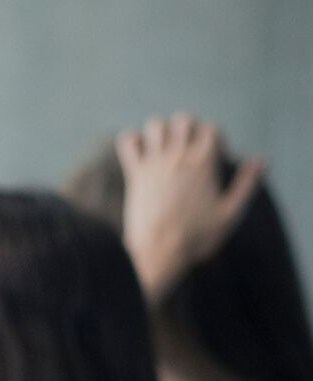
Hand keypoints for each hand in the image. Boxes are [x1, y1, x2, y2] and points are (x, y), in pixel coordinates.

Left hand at [117, 113, 265, 302]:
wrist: (160, 252)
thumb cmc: (198, 236)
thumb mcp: (231, 212)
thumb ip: (247, 183)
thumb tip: (261, 160)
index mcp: (205, 163)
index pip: (211, 128)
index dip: (216, 138)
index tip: (215, 158)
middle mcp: (179, 157)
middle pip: (184, 119)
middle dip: (189, 128)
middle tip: (190, 150)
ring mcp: (155, 164)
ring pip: (156, 125)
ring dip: (161, 131)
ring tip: (166, 149)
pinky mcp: (135, 174)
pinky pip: (128, 143)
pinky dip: (132, 141)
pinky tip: (140, 153)